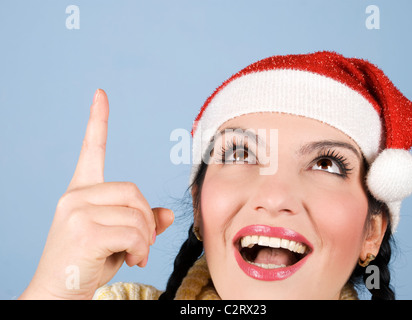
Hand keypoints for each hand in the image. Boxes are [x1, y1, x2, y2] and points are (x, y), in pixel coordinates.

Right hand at [19, 89, 173, 298]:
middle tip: (144, 244)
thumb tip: (167, 215)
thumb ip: (140, 222)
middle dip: (146, 219)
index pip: (91, 149)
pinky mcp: (83, 229)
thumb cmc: (88, 264)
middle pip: (133, 191)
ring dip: (146, 239)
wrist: (56, 294)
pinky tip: (133, 260)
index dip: (98, 121)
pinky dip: (142, 248)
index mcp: (81, 192)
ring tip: (137, 255)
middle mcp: (75, 196)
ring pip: (137, 213)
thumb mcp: (118, 240)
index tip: (100, 94)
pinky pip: (134, 231)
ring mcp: (77, 210)